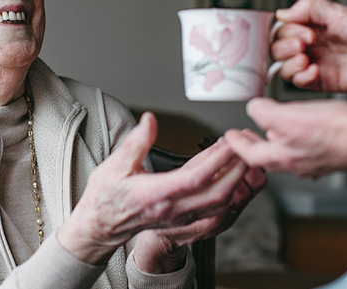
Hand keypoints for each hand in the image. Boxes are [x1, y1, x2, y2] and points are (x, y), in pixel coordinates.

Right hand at [57, 113, 263, 267]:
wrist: (99, 226)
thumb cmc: (105, 196)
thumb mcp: (114, 164)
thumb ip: (136, 142)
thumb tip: (150, 120)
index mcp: (155, 194)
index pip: (195, 179)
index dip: (216, 160)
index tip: (230, 142)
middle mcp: (172, 209)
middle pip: (217, 193)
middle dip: (237, 169)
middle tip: (247, 146)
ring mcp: (180, 217)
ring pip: (220, 203)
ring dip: (237, 181)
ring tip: (244, 156)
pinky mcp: (184, 219)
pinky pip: (214, 207)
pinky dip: (229, 191)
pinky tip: (231, 173)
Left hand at [224, 97, 346, 177]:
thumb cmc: (338, 130)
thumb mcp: (291, 115)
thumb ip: (265, 113)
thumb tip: (253, 109)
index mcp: (282, 157)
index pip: (248, 154)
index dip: (236, 144)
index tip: (228, 137)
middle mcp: (297, 164)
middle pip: (266, 156)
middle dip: (253, 144)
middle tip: (245, 135)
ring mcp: (315, 162)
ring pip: (286, 153)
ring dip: (274, 140)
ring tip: (271, 129)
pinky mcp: (331, 156)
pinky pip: (305, 149)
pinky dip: (295, 138)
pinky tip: (302, 129)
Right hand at [271, 0, 346, 91]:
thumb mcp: (339, 11)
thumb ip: (308, 7)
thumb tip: (281, 13)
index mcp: (311, 26)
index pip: (282, 29)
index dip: (287, 31)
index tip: (306, 31)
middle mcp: (310, 45)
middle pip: (278, 49)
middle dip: (286, 47)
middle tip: (307, 44)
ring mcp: (314, 63)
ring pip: (283, 67)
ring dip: (288, 63)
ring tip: (305, 58)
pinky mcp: (321, 82)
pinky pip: (298, 83)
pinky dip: (300, 77)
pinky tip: (314, 70)